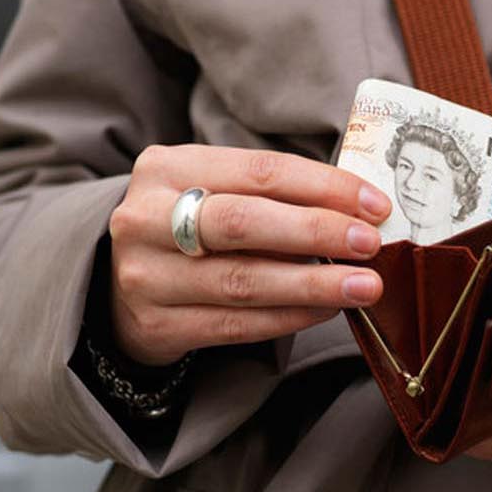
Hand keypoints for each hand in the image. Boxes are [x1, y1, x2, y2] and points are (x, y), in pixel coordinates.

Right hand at [107, 145, 392, 365]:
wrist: (116, 281)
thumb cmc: (187, 227)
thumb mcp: (212, 191)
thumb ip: (271, 194)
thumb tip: (358, 211)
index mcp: (166, 167)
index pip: (258, 171)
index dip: (323, 187)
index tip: (375, 205)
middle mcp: (146, 217)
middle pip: (242, 222)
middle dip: (316, 231)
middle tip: (370, 243)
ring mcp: (145, 275)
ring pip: (242, 281)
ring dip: (312, 284)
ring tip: (363, 286)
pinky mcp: (155, 324)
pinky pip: (235, 324)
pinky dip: (287, 317)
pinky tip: (324, 310)